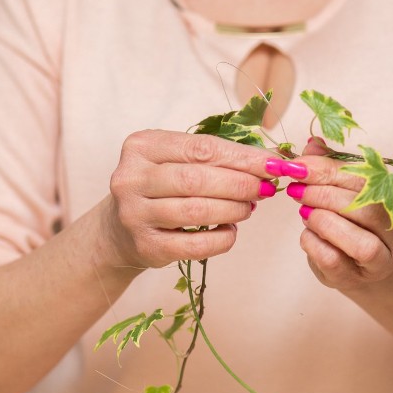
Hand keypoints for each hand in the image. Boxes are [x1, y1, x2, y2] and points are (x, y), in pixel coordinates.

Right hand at [106, 129, 277, 268]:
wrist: (119, 230)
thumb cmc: (160, 188)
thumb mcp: (177, 161)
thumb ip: (216, 157)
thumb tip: (272, 159)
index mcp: (142, 146)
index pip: (201, 149)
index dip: (242, 158)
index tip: (274, 163)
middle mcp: (132, 178)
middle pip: (197, 180)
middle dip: (241, 184)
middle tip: (265, 189)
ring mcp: (135, 214)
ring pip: (197, 211)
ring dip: (233, 210)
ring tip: (249, 208)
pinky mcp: (146, 246)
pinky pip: (195, 246)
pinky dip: (222, 239)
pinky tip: (230, 231)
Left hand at [282, 138, 392, 289]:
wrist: (363, 266)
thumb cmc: (357, 222)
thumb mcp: (349, 191)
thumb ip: (334, 167)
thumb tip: (313, 144)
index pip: (370, 179)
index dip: (330, 170)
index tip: (299, 164)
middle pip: (369, 210)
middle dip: (326, 195)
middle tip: (297, 188)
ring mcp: (385, 262)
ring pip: (362, 244)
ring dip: (326, 223)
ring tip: (304, 211)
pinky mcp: (358, 280)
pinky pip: (336, 262)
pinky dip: (314, 245)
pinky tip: (306, 234)